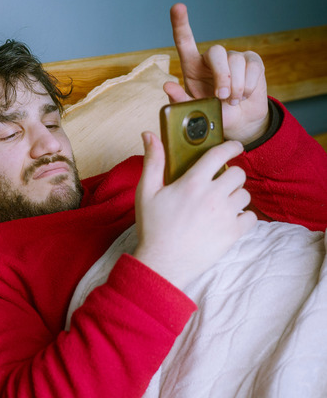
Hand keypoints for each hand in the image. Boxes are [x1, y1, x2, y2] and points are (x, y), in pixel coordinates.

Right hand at [133, 131, 256, 289]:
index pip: (220, 154)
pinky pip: (251, 217)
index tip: (234, 147)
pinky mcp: (233, 233)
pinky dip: (243, 217)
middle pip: (238, 174)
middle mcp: (213, 196)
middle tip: (219, 183)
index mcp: (192, 182)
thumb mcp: (146, 192)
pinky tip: (227, 219)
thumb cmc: (152, 227)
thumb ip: (152, 161)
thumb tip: (149, 135)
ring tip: (221, 203)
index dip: (231, 146)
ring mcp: (226, 215)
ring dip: (235, 195)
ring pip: (245, 194)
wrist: (162, 263)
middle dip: (230, 175)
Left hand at [168, 3, 269, 144]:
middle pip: (216, 52)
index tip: (177, 7)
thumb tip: (167, 86)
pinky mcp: (252, 61)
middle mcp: (212, 59)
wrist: (238, 121)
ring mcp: (233, 58)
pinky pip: (252, 68)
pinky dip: (249, 86)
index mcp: (192, 67)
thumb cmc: (213, 113)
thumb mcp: (195, 111)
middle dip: (222, 75)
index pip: (185, 41)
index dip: (181, 23)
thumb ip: (181, 101)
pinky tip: (244, 95)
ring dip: (236, 87)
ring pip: (236, 62)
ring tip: (233, 101)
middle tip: (223, 96)